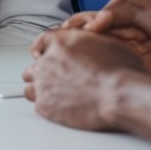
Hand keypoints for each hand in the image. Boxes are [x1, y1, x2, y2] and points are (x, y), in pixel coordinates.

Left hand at [24, 29, 145, 130]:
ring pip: (30, 86)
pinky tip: (60, 108)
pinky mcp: (44, 105)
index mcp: (60, 41)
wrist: (119, 95)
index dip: (45, 50)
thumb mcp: (105, 42)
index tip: (43, 55)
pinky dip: (47, 106)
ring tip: (55, 95)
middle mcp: (47, 61)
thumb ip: (87, 41)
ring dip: (40, 89)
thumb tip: (88, 42)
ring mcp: (43, 84)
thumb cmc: (120, 71)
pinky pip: (37, 104)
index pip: (42, 42)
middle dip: (43, 72)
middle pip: (33, 66)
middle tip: (57, 80)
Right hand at [57, 0, 150, 79]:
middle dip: (67, 42)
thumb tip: (94, 23)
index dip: (74, 25)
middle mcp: (108, 35)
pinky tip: (82, 75)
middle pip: (81, 38)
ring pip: (87, 55)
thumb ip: (118, 12)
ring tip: (66, 60)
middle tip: (59, 46)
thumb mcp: (142, 9)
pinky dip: (90, 72)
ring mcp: (112, 53)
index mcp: (110, 17)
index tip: (66, 31)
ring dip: (76, 58)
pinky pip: (101, 70)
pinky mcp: (119, 69)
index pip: (85, 19)